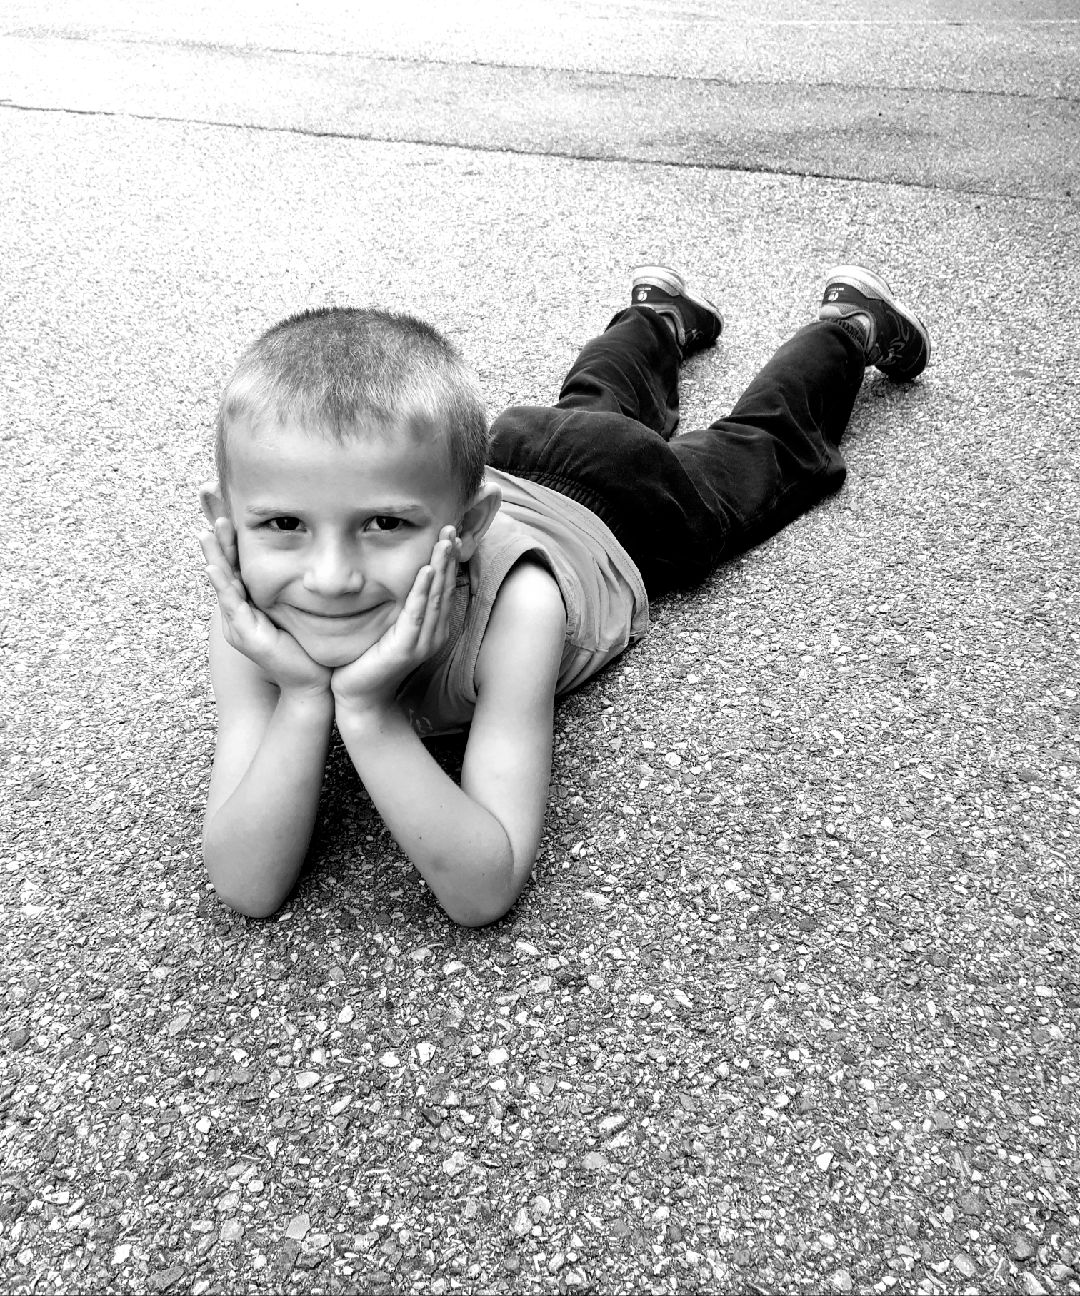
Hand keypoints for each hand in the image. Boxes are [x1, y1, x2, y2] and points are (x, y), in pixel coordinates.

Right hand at [200, 517, 330, 696]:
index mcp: (249, 604)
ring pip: (222, 584)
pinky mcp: (246, 635)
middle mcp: (238, 612)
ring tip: (207, 533)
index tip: (225, 512)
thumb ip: (292, 589)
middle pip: (223, 569)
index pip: (235, 565)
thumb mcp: (296, 610)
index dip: (229, 540)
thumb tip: (305, 561)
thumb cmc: (306, 648)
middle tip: (210, 516)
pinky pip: (232, 605)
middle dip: (216, 541)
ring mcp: (238, 624)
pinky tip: (215, 568)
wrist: (312, 683)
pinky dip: (223, 586)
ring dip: (214, 557)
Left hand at [331, 526, 460, 716]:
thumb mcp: (388, 628)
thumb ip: (399, 607)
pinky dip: (422, 590)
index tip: (449, 534)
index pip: (444, 587)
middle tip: (452, 528)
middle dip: (448, 557)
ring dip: (440, 566)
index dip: (448, 561)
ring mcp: (423, 642)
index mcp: (433, 628)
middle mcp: (434, 634)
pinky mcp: (406, 648)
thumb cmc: (369, 661)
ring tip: (445, 541)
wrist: (359, 698)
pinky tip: (426, 570)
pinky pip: (416, 613)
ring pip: (435, 596)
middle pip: (444, 588)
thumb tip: (396, 578)